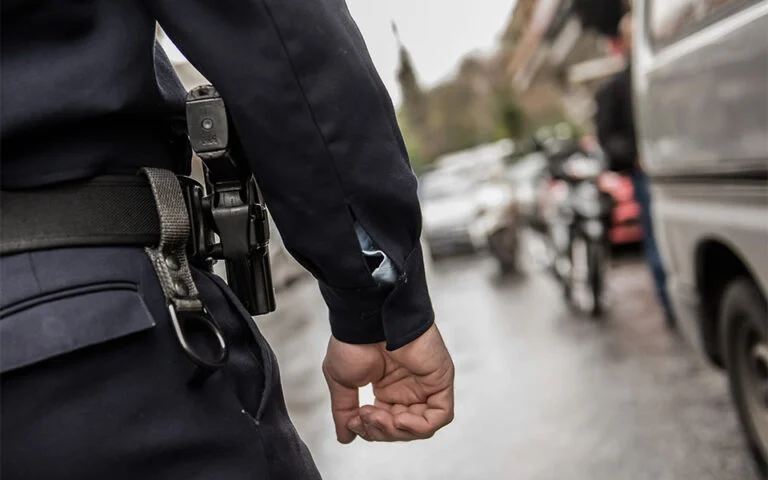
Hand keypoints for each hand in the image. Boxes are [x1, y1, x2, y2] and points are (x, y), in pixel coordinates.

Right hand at [322, 324, 453, 442]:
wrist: (366, 320)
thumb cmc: (352, 341)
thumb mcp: (342, 382)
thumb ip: (344, 411)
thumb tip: (345, 437)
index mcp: (388, 388)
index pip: (385, 424)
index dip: (370, 430)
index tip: (354, 420)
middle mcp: (408, 388)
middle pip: (402, 429)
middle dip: (381, 431)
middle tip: (364, 417)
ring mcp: (426, 384)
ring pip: (421, 427)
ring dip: (396, 430)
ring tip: (378, 416)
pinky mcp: (441, 379)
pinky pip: (440, 416)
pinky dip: (420, 426)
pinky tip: (400, 419)